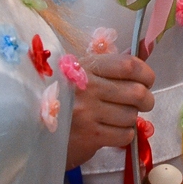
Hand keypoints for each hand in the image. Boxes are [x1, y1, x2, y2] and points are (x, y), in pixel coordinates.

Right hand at [67, 51, 155, 168]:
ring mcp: (87, 113)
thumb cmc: (64, 97)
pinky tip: (111, 130)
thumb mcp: (82, 73)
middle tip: (141, 102)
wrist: (35, 128)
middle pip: (137, 92)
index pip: (128, 65)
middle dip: (146, 100)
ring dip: (131, 118)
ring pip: (132, 116)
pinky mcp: (89, 136)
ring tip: (117, 117)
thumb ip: (113, 63)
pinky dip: (124, 134)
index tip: (147, 80)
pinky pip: (124, 135)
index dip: (146, 74)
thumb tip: (145, 47)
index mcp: (85, 67)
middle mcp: (87, 88)